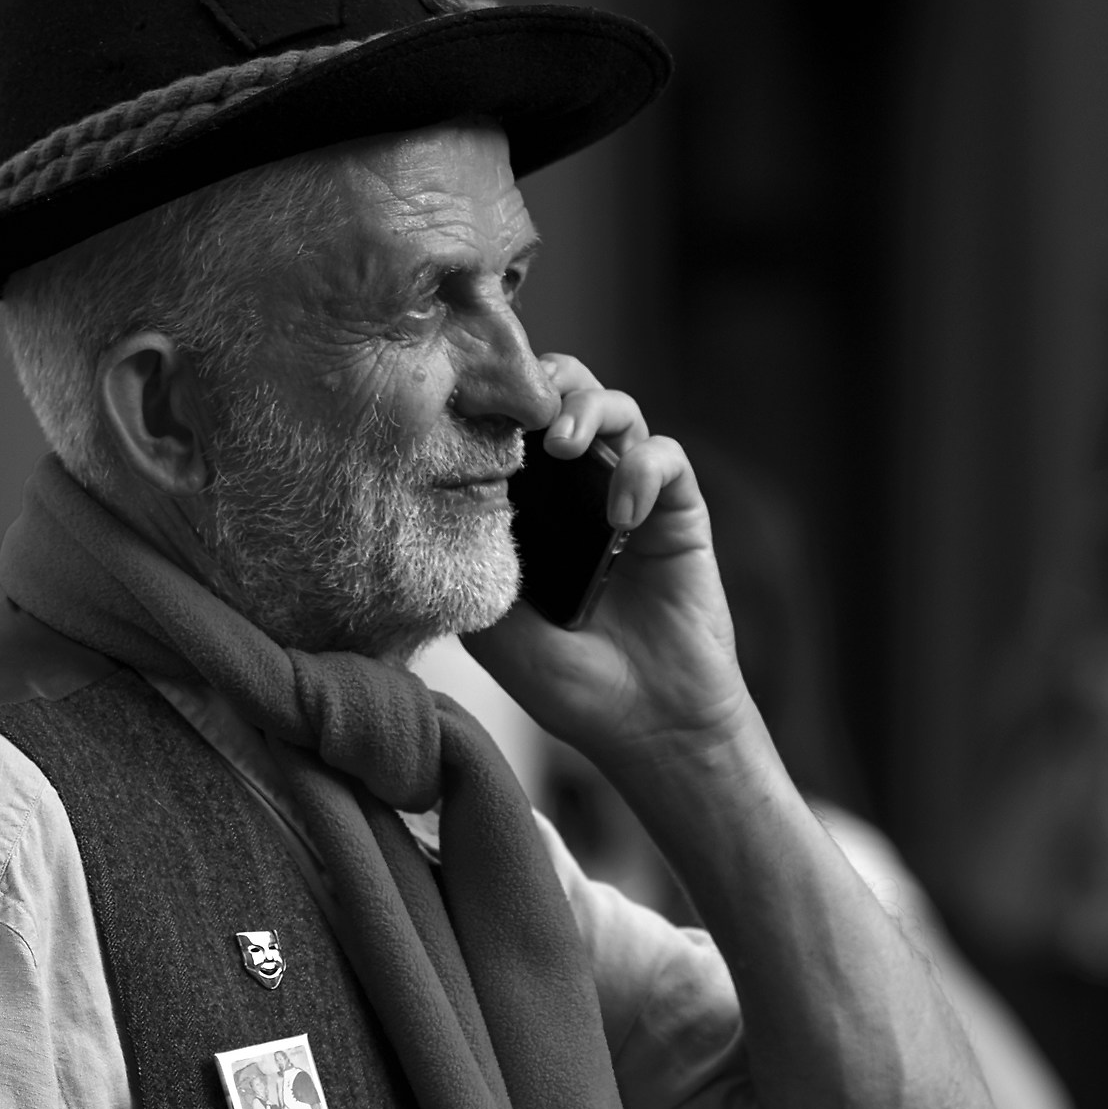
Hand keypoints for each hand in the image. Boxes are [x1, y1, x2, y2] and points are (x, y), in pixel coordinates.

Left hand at [463, 355, 759, 778]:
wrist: (646, 726)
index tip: (464, 404)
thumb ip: (470, 563)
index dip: (491, 405)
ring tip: (566, 444)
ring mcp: (631, 496)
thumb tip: (430, 498)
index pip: (510, 428)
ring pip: (618, 408)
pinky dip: (643, 468)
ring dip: (590, 409)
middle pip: (564, 397)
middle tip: (522, 402)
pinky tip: (623, 513)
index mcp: (532, 509)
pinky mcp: (678, 511)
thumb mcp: (494, 628)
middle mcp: (580, 490)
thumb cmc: (569, 684)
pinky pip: (667, 457)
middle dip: (544, 382)